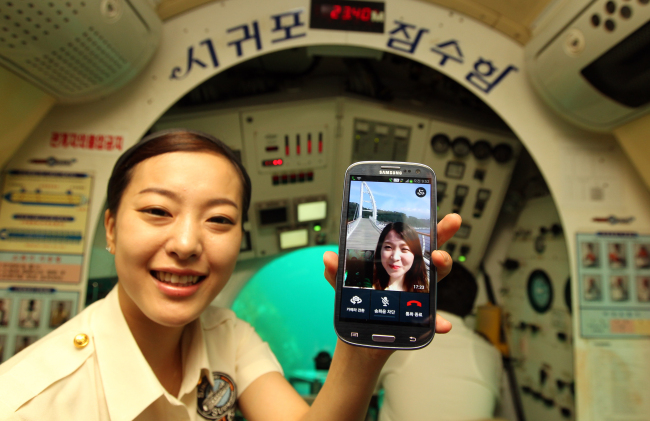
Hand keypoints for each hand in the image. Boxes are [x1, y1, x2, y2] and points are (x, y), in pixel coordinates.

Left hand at [323, 213, 461, 333]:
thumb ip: (337, 269)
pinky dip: (438, 320)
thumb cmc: (356, 300)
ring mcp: (417, 292)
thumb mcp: (344, 281)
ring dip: (442, 266)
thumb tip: (329, 257)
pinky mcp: (417, 315)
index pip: (415, 239)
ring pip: (436, 277)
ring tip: (439, 259)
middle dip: (443, 235)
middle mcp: (411, 272)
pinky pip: (431, 317)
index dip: (430, 226)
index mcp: (396, 259)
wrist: (359, 329)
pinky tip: (442, 323)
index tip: (445, 216)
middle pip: (431, 251)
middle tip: (449, 225)